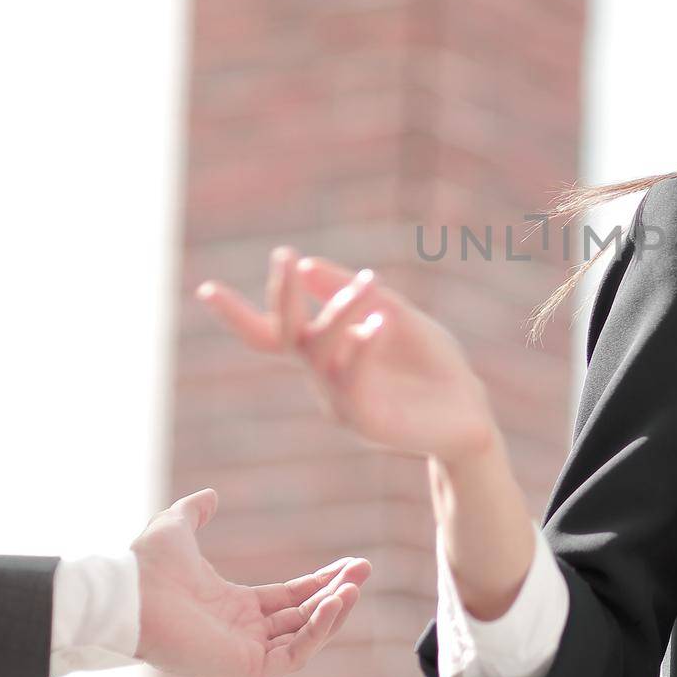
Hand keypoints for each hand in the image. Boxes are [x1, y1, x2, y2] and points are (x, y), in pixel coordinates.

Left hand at [131, 488, 371, 676]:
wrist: (128, 593)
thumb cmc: (146, 566)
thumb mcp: (177, 527)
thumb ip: (196, 512)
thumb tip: (210, 495)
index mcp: (233, 608)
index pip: (290, 599)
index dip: (320, 582)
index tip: (350, 564)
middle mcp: (242, 635)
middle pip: (304, 618)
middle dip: (336, 594)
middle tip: (364, 570)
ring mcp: (244, 655)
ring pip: (304, 638)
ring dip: (333, 613)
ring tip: (354, 586)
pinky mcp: (244, 670)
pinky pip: (292, 656)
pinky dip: (317, 632)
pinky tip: (332, 603)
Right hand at [195, 246, 498, 465]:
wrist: (471, 416)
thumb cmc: (432, 367)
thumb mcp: (395, 316)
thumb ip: (353, 293)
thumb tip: (307, 263)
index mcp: (325, 356)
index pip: (270, 334)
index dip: (237, 314)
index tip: (205, 288)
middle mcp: (323, 380)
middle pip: (285, 336)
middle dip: (283, 296)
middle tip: (285, 255)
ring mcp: (341, 404)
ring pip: (321, 352)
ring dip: (339, 313)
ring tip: (368, 283)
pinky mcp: (366, 421)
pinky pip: (353, 380)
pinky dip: (360, 349)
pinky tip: (376, 324)